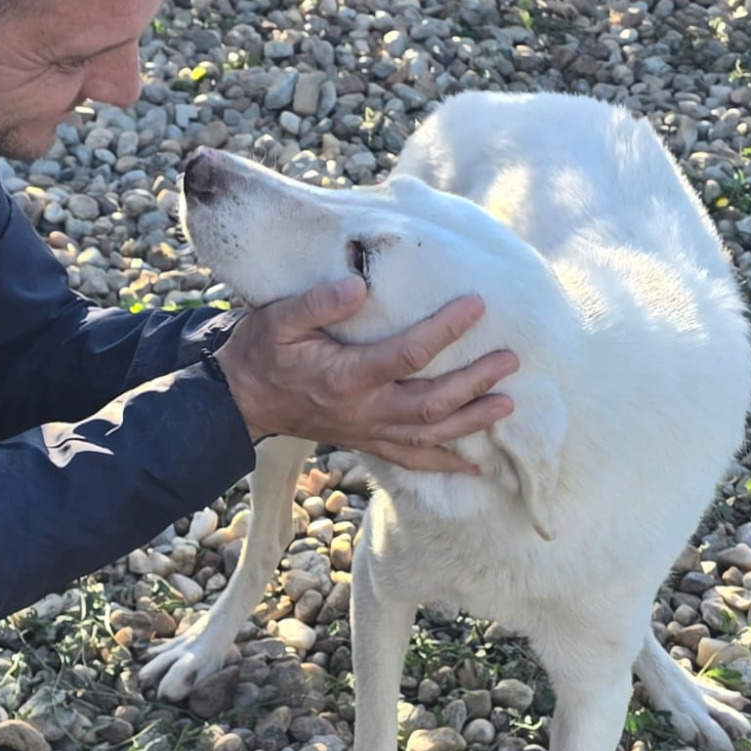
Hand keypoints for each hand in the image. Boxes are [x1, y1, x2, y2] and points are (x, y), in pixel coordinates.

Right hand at [211, 278, 517, 471]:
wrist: (241, 399)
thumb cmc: (262, 352)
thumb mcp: (280, 318)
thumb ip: (318, 302)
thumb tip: (360, 285)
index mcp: (346, 376)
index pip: (408, 354)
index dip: (445, 331)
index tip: (476, 305)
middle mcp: (363, 410)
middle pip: (432, 403)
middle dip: (474, 383)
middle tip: (509, 360)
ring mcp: (367, 430)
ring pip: (429, 435)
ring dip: (472, 422)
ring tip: (507, 404)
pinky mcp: (366, 441)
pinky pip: (411, 459)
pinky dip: (444, 463)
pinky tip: (474, 466)